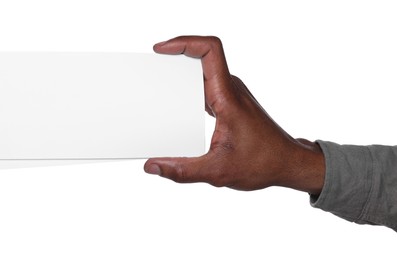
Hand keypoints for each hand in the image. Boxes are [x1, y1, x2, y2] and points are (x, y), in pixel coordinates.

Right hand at [144, 36, 324, 194]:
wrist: (288, 163)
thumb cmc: (262, 163)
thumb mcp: (218, 172)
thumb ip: (182, 171)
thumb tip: (153, 166)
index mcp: (227, 98)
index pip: (210, 51)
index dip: (184, 43)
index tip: (162, 50)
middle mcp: (230, 90)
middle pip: (201, 56)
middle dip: (174, 56)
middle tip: (152, 66)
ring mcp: (231, 94)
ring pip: (204, 69)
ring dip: (181, 70)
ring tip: (158, 80)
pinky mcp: (230, 101)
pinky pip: (207, 83)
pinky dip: (189, 84)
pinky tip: (177, 99)